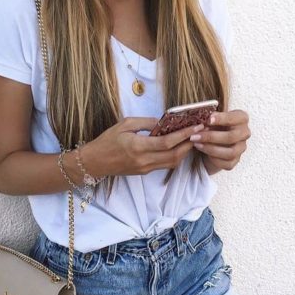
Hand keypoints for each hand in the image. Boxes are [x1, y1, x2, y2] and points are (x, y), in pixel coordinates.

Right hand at [80, 117, 204, 177]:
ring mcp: (145, 168)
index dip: (184, 135)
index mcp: (138, 146)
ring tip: (191, 139)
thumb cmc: (107, 140)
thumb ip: (146, 122)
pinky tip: (178, 147)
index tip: (196, 127)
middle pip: (175, 156)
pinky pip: (165, 165)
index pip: (168, 142)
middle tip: (199, 132)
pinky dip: (175, 156)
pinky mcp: (145, 172)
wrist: (95, 162)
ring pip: (172, 163)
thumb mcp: (125, 124)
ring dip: (184, 152)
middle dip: (189, 144)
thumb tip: (163, 122)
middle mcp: (144, 160)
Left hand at [189, 109, 250, 171]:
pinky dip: (214, 159)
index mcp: (241, 118)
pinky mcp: (235, 160)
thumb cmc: (214, 124)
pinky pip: (227, 163)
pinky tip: (203, 152)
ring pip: (230, 152)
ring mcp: (241, 148)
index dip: (222, 119)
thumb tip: (205, 122)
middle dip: (211, 137)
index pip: (235, 118)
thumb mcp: (212, 118)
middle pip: (232, 137)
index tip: (208, 120)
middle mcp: (244, 133)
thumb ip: (210, 119)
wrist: (214, 139)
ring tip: (197, 144)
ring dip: (211, 149)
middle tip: (196, 136)